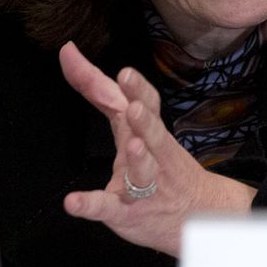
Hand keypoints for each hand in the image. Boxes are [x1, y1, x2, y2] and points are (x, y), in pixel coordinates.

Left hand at [57, 43, 252, 255]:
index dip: (138, 90)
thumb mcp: (132, 123)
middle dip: (144, 121)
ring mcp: (142, 185)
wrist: (197, 213)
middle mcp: (152, 155)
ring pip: (143, 172)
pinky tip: (73, 202)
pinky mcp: (126, 212)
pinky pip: (108, 208)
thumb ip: (100, 90)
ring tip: (134, 147)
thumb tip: (69, 53)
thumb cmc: (159, 163)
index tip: (126, 74)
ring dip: (139, 160)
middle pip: (152, 135)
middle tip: (135, 107)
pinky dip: (90, 205)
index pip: (148, 105)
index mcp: (151, 131)